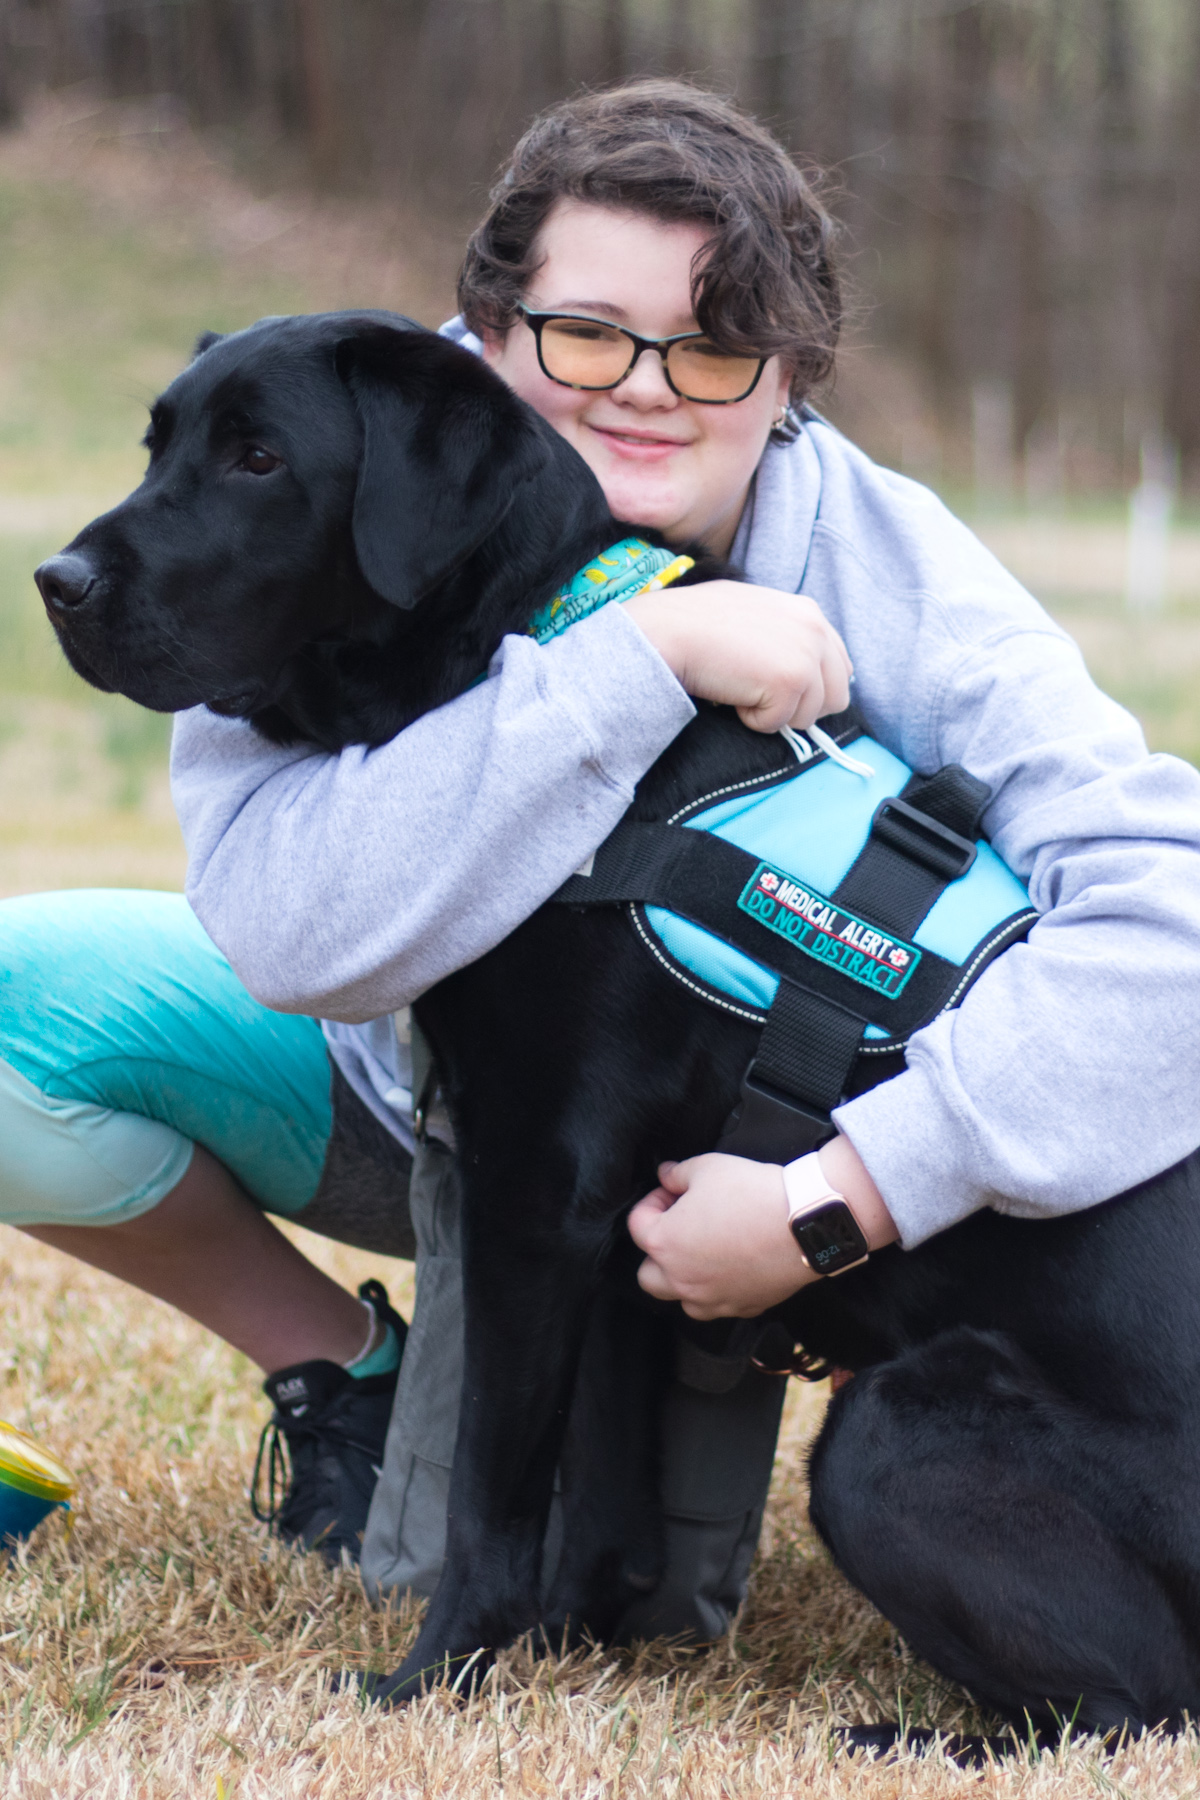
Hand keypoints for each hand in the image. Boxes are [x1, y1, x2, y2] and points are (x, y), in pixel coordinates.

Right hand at [622, 579, 851, 732]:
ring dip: (773, 713)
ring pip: (809, 716)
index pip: (840, 667)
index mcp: (809, 612)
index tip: (780, 691)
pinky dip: (751, 719)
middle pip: (837, 697)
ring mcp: (807, 656)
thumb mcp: (752, 613)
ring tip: (740, 686)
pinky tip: (731, 693)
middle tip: (759, 695)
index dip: (812, 689)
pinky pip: (777, 724)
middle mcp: (816, 630)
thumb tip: (796, 668)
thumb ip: (783, 634)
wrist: (669, 630)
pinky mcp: (791, 682)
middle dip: (800, 707)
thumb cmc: (695, 622)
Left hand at [626, 1138, 899, 1320]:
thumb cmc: (752, 1193)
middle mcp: (682, 1280)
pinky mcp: (743, 1307)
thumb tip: (666, 1175)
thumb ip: (678, 1173)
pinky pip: (718, 1304)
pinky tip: (733, 1264)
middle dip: (658, 1250)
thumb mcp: (708, 1167)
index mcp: (665, 1245)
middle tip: (679, 1225)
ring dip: (684, 1276)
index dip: (653, 1201)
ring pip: (681, 1299)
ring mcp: (713, 1299)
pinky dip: (717, 1288)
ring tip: (704, 1250)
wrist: (805, 1222)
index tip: (672, 1190)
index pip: (637, 1225)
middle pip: (648, 1275)